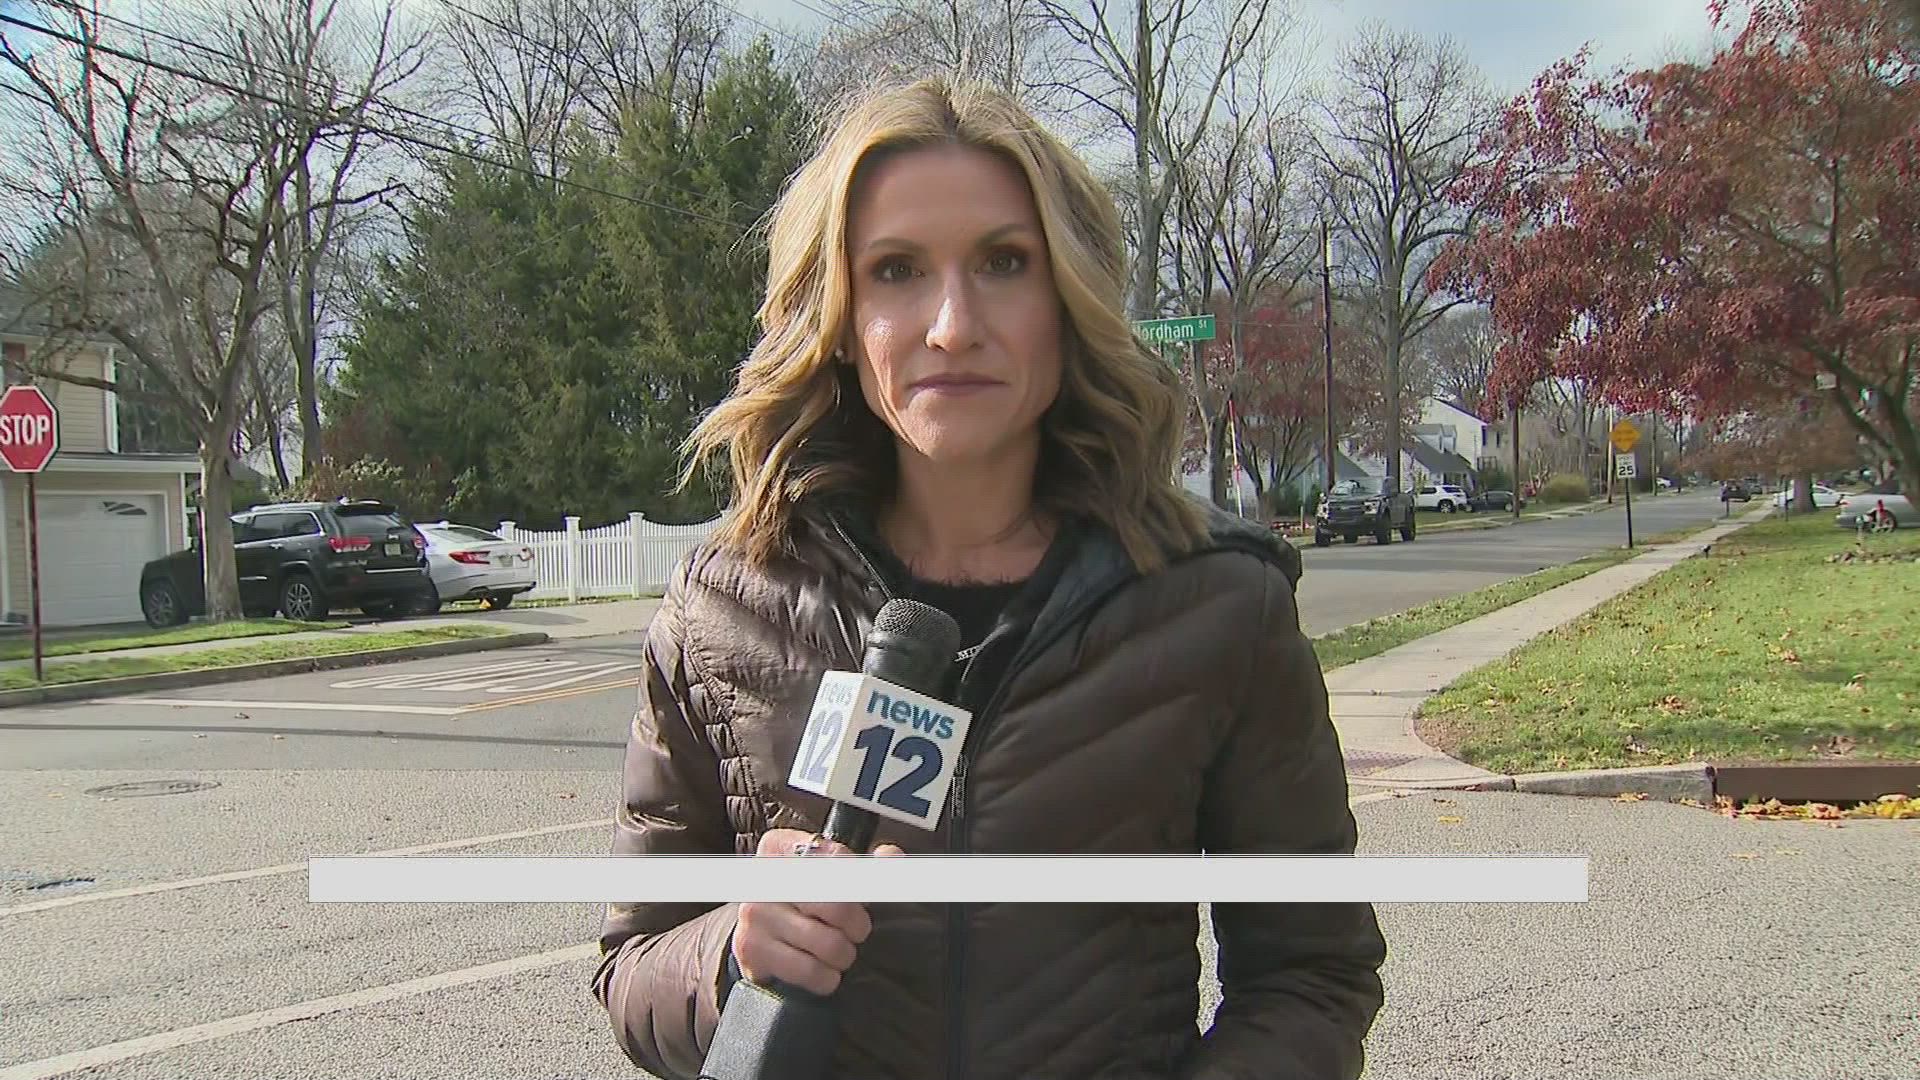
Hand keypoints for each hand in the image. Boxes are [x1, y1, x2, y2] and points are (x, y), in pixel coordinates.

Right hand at [732, 828, 902, 995]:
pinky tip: (824, 971)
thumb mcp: (833, 874)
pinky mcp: (752, 949)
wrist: (764, 936)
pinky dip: (826, 978)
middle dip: (858, 925)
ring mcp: (755, 913)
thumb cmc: (806, 900)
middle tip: (857, 931)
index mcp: (783, 846)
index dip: (862, 884)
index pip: (839, 859)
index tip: (865, 897)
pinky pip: (808, 970)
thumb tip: (889, 855)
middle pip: (837, 904)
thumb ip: (869, 862)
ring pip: (827, 942)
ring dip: (844, 954)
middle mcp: (764, 876)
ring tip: (839, 951)